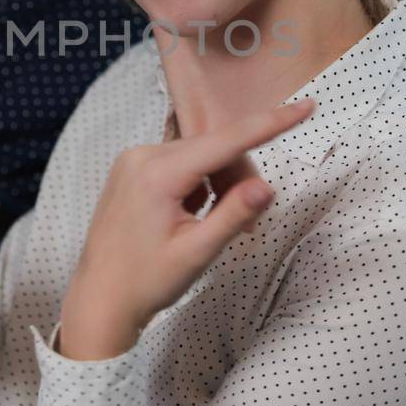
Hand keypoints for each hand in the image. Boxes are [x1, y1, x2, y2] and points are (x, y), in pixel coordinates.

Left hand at [58, 98, 316, 359]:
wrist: (99, 299)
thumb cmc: (145, 281)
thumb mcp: (197, 253)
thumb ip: (234, 215)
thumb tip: (267, 186)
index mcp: (158, 173)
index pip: (227, 140)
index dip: (271, 123)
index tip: (306, 106)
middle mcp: (142, 155)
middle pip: (214, 149)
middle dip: (238, 179)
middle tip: (246, 226)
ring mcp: (133, 159)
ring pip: (199, 156)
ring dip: (218, 184)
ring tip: (209, 227)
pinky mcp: (131, 169)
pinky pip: (180, 164)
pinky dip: (198, 185)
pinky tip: (188, 218)